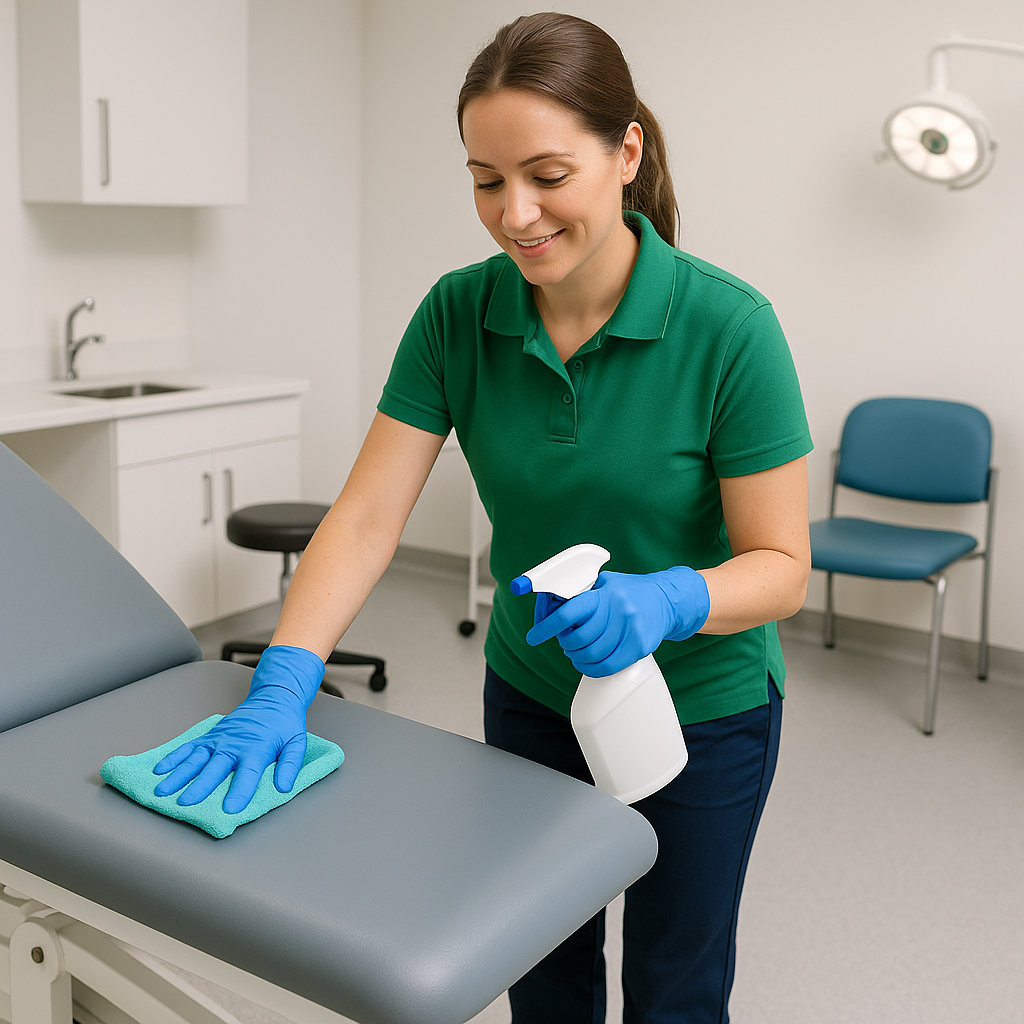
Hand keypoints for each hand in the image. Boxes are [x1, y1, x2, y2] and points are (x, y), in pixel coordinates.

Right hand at [153, 645, 324, 812]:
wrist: (273, 697)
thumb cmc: (285, 725)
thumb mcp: (297, 743)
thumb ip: (290, 765)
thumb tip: (283, 787)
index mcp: (257, 749)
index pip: (248, 773)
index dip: (240, 791)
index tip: (230, 809)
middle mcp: (234, 745)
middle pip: (215, 768)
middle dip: (200, 786)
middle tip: (185, 804)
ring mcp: (219, 739)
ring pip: (196, 758)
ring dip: (178, 775)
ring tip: (162, 791)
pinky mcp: (210, 736)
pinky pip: (189, 747)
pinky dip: (174, 757)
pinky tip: (160, 770)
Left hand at [520, 567, 709, 676]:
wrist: (667, 599)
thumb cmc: (630, 591)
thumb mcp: (605, 583)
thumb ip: (581, 593)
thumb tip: (550, 604)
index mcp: (605, 593)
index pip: (568, 612)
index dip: (547, 627)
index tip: (534, 637)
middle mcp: (618, 611)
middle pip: (578, 639)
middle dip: (565, 643)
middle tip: (564, 641)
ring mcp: (631, 630)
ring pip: (591, 655)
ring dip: (577, 657)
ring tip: (576, 651)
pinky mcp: (639, 647)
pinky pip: (608, 666)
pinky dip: (591, 669)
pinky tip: (587, 663)